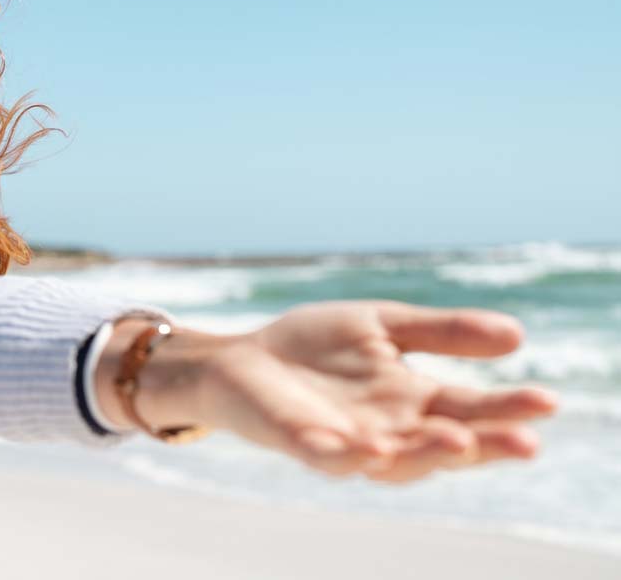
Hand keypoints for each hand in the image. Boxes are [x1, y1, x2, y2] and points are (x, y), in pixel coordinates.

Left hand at [180, 300, 557, 482]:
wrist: (241, 359)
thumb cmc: (314, 347)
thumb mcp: (384, 326)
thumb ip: (441, 332)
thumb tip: (518, 335)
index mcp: (413, 402)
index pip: (469, 410)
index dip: (506, 410)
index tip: (547, 399)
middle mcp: (388, 430)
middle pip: (444, 446)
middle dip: (485, 446)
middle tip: (526, 442)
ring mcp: (346, 441)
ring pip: (395, 461)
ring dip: (425, 454)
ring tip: (457, 440)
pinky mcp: (301, 443)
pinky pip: (329, 458)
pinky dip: (350, 456)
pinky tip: (371, 448)